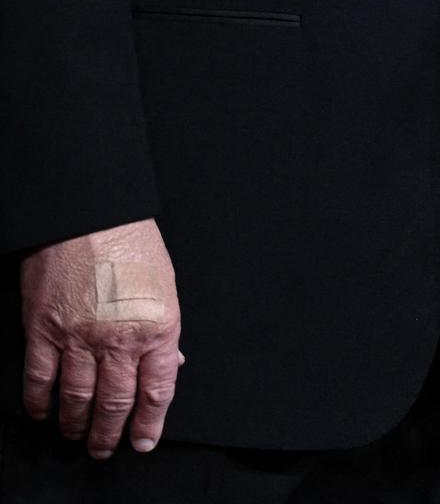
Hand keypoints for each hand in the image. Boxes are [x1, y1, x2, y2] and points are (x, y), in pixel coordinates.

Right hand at [20, 219, 182, 458]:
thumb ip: (166, 331)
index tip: (144, 441)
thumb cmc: (132, 246)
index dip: (150, 423)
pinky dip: (40, 402)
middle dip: (111, 433)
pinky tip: (44, 413)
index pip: (157, 390)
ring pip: (77, 397)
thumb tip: (172, 365)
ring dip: (76, 424)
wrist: (89, 218)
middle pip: (116, 401)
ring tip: (77, 437)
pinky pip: (41, 377)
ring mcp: (79, 337)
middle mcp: (119, 338)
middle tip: (106, 448)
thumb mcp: (167, 287)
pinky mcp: (44, 330)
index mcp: (158, 327)